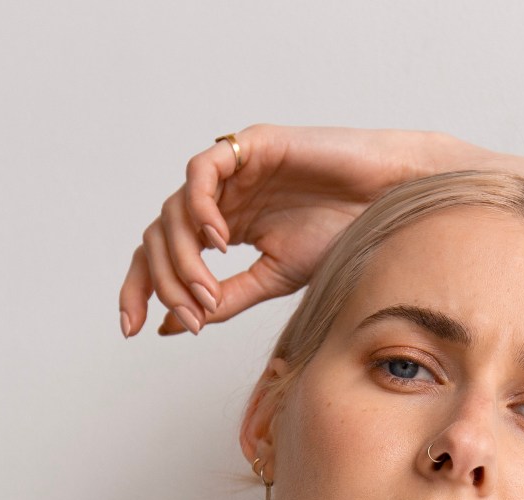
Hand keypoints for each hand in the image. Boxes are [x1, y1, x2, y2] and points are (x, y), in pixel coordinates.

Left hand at [118, 125, 475, 336]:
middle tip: (189, 317)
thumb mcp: (274, 279)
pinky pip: (201, 173)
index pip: (162, 255)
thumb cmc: (343, 235)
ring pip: (173, 211)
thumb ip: (226, 298)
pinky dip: (200, 209)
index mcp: (225, 228)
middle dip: (161, 282)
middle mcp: (221, 199)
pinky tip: (220, 242)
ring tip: (209, 291)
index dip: (142, 289)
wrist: (388, 204)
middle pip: (157, 236)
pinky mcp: (248, 146)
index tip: (135, 329)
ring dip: (183, 258)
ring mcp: (232, 171)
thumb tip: (175, 325)